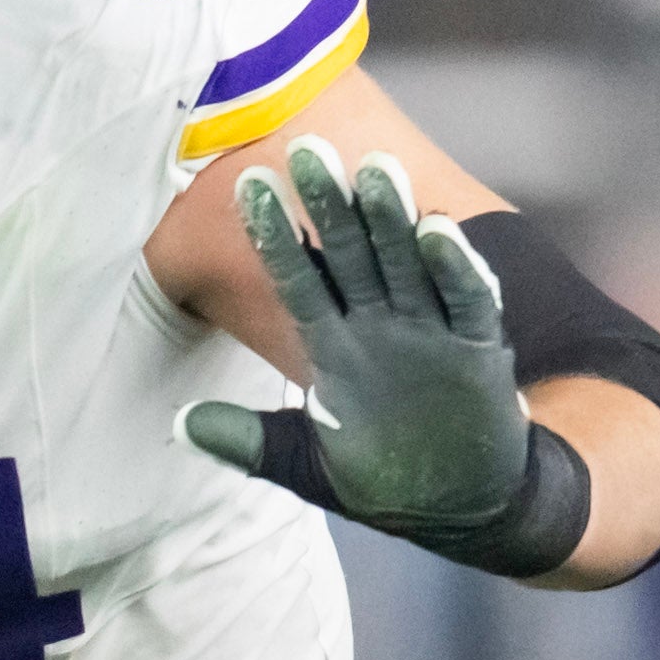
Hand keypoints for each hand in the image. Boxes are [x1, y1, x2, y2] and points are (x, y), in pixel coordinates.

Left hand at [187, 138, 529, 543]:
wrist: (460, 509)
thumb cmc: (384, 479)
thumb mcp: (305, 465)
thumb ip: (249, 441)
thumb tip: (180, 426)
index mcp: (336, 345)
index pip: (299, 279)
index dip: (275, 236)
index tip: (248, 186)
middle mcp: (380, 326)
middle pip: (351, 255)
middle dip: (330, 205)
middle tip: (307, 150)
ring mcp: (430, 333)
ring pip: (407, 263)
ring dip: (392, 219)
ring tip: (375, 170)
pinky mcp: (479, 351)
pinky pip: (467, 303)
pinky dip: (455, 271)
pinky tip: (438, 233)